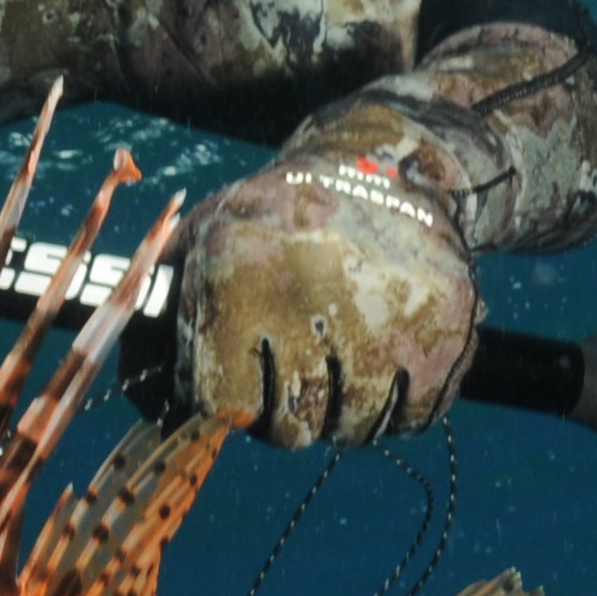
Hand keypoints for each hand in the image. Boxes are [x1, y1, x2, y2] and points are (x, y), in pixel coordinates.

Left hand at [175, 134, 478, 447]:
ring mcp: (388, 323)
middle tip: (293, 370)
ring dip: (341, 410)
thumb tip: (150, 403)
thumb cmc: (271, 218)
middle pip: (289, 428)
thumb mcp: (200, 242)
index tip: (236, 381)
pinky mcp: (446, 335)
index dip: (226, 401)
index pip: (221, 404)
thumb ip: (157, 318)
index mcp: (238, 280)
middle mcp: (313, 304)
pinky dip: (397, 405)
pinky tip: (383, 359)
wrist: (383, 165)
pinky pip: (414, 418)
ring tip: (338, 357)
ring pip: (353, 430)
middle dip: (283, 411)